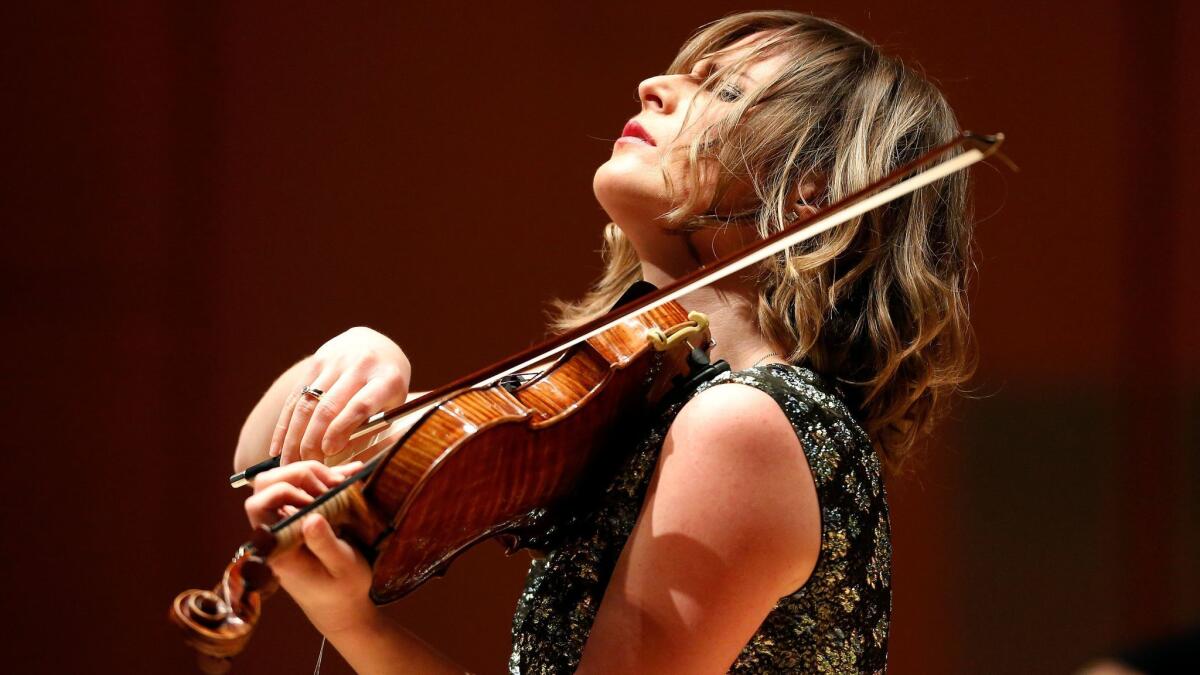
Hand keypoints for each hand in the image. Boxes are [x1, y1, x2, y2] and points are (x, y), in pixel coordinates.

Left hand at [244, 460, 380, 637]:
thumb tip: (311, 516)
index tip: (317, 499)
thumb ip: (324, 544)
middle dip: (299, 474)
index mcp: (278, 546)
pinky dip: (326, 478)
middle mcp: (277, 531)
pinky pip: (306, 488)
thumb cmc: (343, 591)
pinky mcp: (303, 518)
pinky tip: (349, 475)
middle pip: (266, 484)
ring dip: (313, 474)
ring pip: (284, 480)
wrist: (344, 607)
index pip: (258, 504)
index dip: (284, 491)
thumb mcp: (342, 568)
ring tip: (342, 482)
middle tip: (332, 485)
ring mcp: (288, 523)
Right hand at [271, 326, 410, 463]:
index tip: (328, 452)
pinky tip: (277, 447)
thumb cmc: (386, 385)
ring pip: (307, 403)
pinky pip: (295, 397)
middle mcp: (360, 365)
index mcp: (387, 378)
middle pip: (328, 407)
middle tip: (305, 466)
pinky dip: (284, 425)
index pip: (359, 406)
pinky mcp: (317, 361)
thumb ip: (370, 428)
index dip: (340, 431)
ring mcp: (336, 361)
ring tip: (287, 463)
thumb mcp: (392, 404)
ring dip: (293, 437)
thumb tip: (336, 456)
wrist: (376, 344)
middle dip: (312, 441)